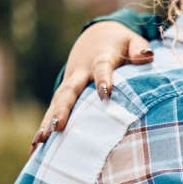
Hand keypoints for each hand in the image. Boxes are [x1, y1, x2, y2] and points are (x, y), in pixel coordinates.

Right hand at [32, 21, 153, 148]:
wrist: (96, 36)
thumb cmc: (120, 43)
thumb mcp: (133, 41)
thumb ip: (139, 49)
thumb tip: (146, 56)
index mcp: (101, 58)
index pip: (102, 68)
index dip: (104, 79)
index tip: (106, 94)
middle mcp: (81, 72)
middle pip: (70, 90)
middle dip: (63, 109)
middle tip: (57, 127)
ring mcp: (70, 83)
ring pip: (57, 102)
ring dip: (48, 121)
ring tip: (41, 141)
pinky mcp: (64, 93)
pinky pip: (53, 110)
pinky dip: (44, 126)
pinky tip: (36, 147)